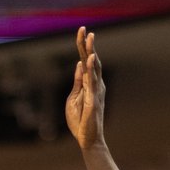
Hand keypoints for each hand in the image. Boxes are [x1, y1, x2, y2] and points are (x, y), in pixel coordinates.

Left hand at [65, 27, 106, 149]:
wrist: (86, 139)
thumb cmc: (80, 120)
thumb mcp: (74, 97)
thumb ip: (78, 81)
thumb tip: (78, 64)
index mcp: (90, 84)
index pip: (85, 61)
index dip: (83, 46)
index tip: (81, 30)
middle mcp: (96, 84)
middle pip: (92, 61)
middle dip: (88, 45)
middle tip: (85, 29)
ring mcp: (96, 91)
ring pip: (94, 68)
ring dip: (91, 52)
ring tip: (90, 37)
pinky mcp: (93, 100)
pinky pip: (92, 82)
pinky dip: (91, 69)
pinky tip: (90, 58)